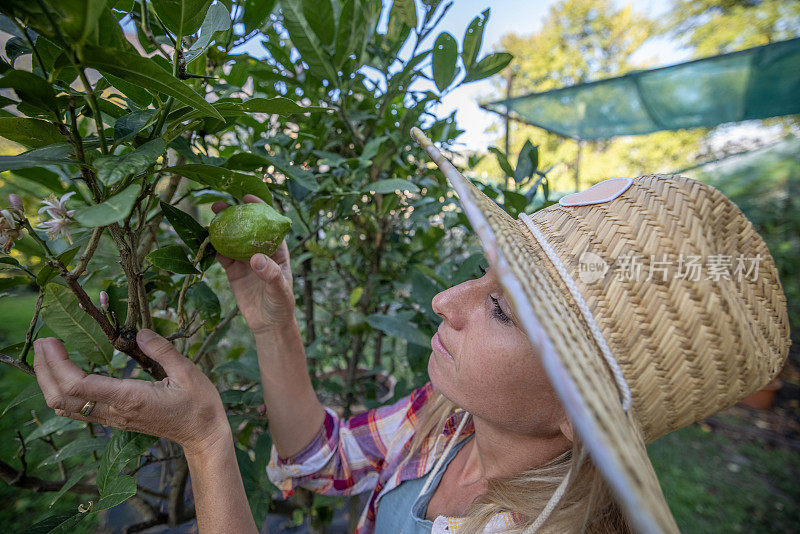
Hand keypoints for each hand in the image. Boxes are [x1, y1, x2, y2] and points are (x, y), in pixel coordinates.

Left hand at [33, 329, 229, 455]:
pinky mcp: (114, 419)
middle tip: (44, 341)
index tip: (52, 340)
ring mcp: (113, 418)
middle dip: (44, 369)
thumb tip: (139, 332)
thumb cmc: (199, 404)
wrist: (202, 435)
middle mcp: (115, 411)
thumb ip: (162, 350)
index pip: (78, 385)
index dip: (57, 363)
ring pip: (64, 407)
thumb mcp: (187, 371)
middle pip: (61, 398)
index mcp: (130, 398)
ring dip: (49, 381)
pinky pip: (77, 409)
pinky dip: (61, 391)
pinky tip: (64, 373)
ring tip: (48, 354)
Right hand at [211, 194, 295, 334]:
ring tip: (207, 218)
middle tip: (219, 205)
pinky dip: (212, 249)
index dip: (260, 208)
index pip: (269, 224)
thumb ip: (270, 274)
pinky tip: (203, 241)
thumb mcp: (280, 290)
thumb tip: (256, 258)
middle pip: (246, 228)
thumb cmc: (281, 305)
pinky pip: (221, 257)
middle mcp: (260, 251)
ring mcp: (245, 261)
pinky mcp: (233, 272)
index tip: (247, 196)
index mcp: (277, 250)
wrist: (269, 324)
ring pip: (231, 240)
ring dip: (220, 229)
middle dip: (233, 214)